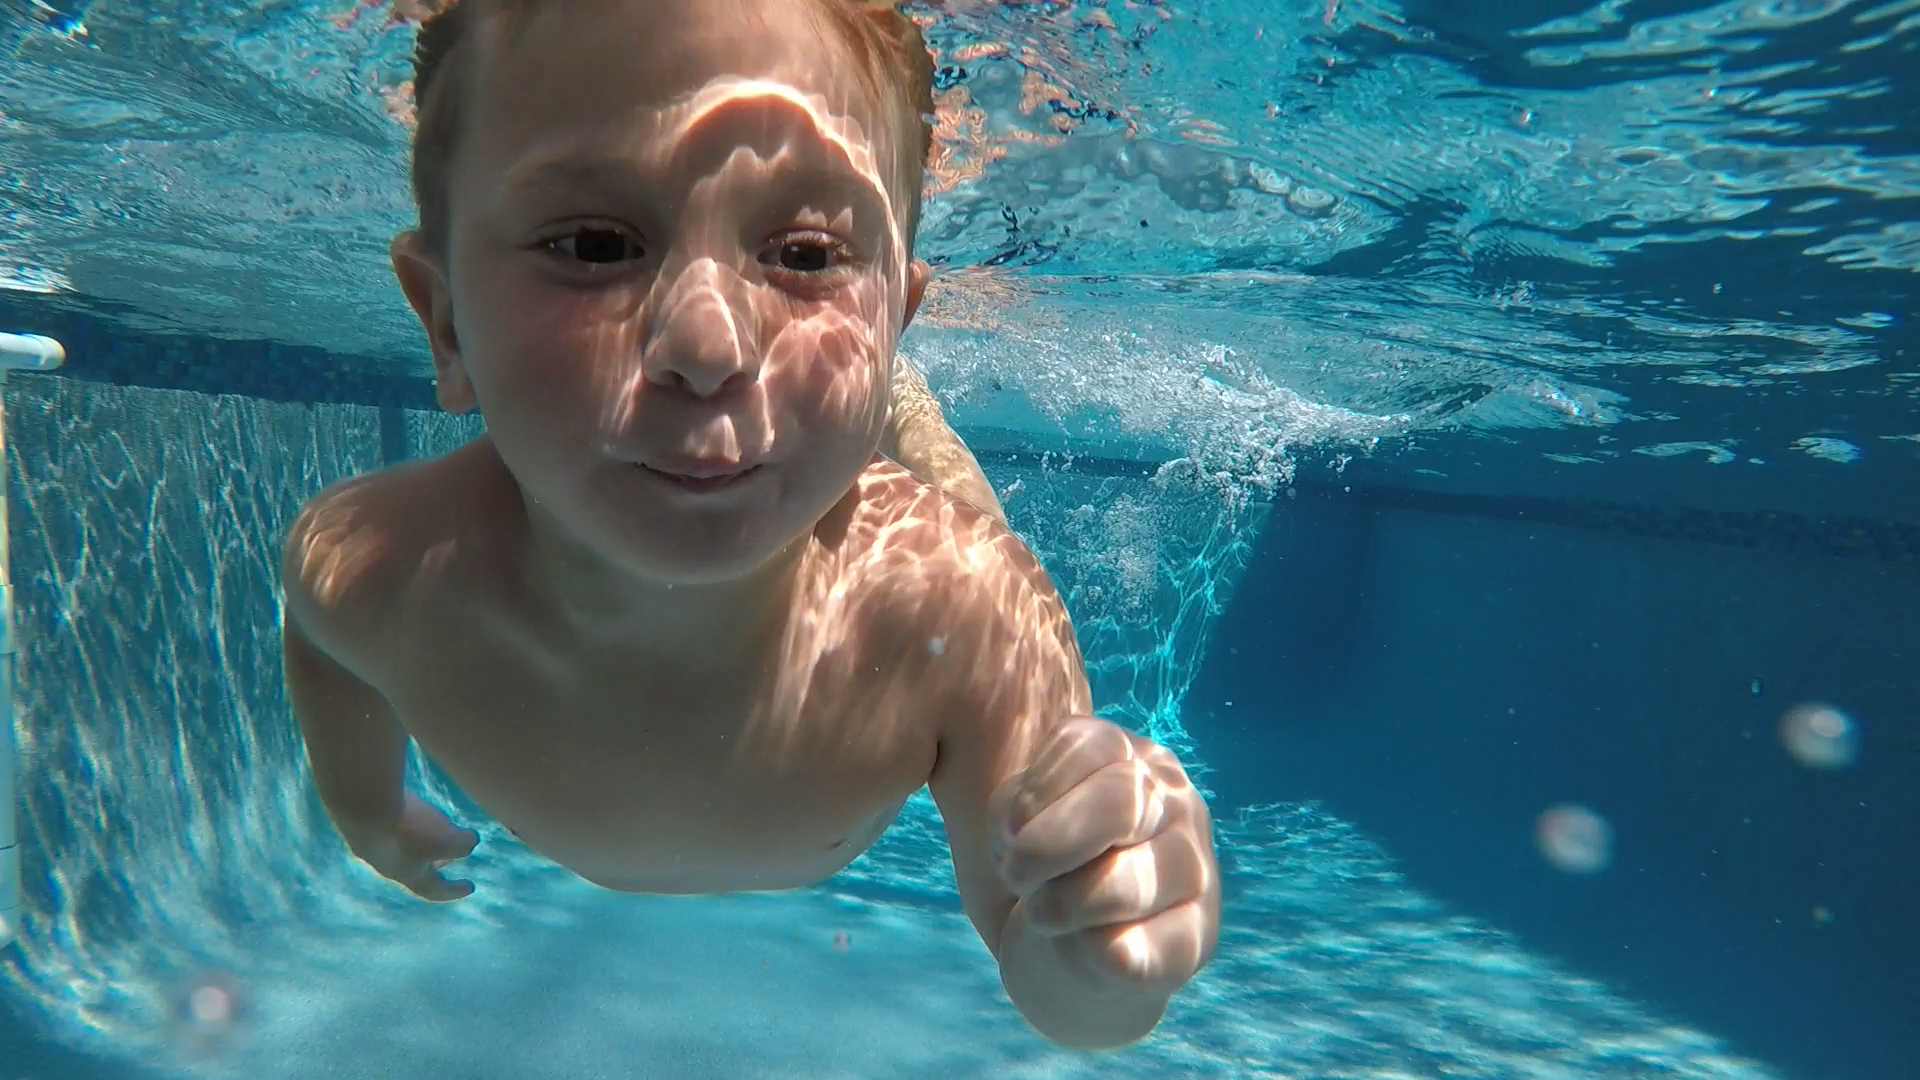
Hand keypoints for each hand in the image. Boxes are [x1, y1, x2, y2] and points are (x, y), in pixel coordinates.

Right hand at [345, 793, 478, 901]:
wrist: (362, 802)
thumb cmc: (408, 829)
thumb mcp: (446, 840)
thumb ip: (462, 845)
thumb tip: (469, 842)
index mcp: (408, 875)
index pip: (434, 890)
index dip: (454, 890)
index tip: (471, 887)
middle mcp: (385, 864)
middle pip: (414, 869)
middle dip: (434, 864)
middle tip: (450, 857)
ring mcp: (369, 843)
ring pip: (399, 847)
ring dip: (417, 842)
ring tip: (431, 831)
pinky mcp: (360, 821)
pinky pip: (388, 827)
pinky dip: (403, 824)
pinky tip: (408, 812)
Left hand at [988, 717, 1218, 995]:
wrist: (1072, 951)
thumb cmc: (1046, 869)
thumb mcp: (1016, 822)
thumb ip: (1016, 808)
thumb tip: (1024, 839)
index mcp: (1133, 757)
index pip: (1081, 744)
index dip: (1030, 794)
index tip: (1013, 830)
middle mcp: (1177, 802)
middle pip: (1119, 802)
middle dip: (1045, 848)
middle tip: (1017, 876)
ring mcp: (1196, 869)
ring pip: (1125, 885)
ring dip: (1061, 907)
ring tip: (1047, 915)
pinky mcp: (1195, 940)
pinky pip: (1133, 951)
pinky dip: (1089, 954)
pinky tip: (1084, 948)